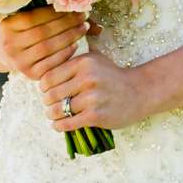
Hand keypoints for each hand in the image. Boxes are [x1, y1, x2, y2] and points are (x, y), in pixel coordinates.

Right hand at [0, 5, 97, 84]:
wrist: (17, 55)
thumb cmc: (32, 32)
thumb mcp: (36, 20)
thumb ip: (55, 14)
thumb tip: (85, 11)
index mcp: (8, 26)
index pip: (33, 17)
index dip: (55, 12)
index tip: (75, 8)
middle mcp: (9, 44)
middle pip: (41, 32)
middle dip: (65, 23)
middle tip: (82, 18)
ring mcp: (18, 61)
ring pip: (46, 47)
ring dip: (68, 37)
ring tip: (83, 29)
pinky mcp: (29, 74)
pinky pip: (49, 63)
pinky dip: (64, 53)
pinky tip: (76, 45)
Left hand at [36, 33, 154, 135]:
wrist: (140, 92)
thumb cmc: (113, 76)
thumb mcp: (96, 58)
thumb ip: (74, 56)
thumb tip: (48, 60)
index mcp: (83, 62)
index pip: (49, 76)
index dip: (43, 86)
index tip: (45, 91)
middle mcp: (87, 78)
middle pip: (51, 94)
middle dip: (47, 102)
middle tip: (48, 105)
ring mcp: (92, 98)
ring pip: (59, 109)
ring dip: (51, 114)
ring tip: (52, 115)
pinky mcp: (96, 115)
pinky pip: (68, 123)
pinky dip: (59, 126)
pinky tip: (57, 125)